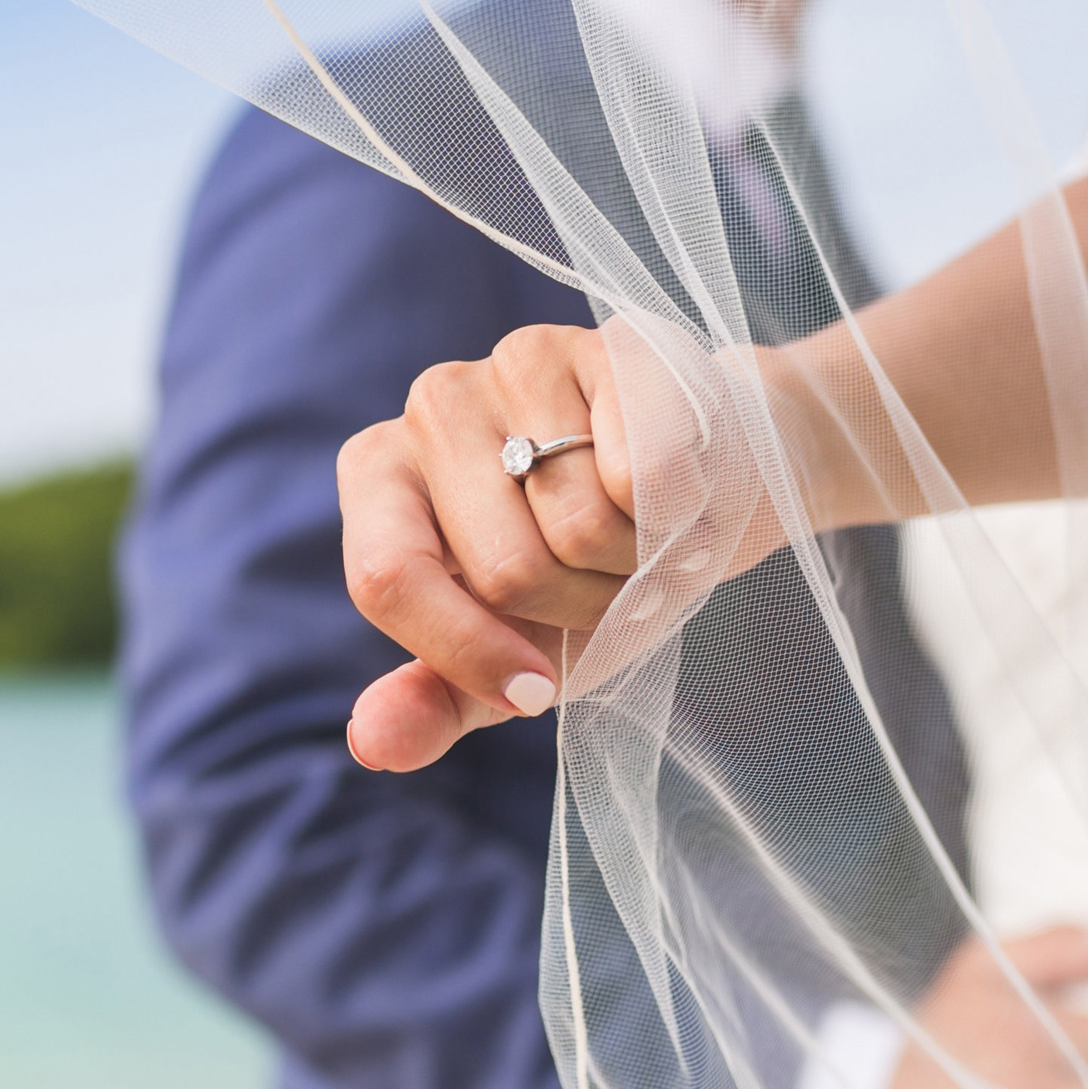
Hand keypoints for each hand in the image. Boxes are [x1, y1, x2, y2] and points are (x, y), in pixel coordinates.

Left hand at [340, 318, 786, 770]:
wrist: (715, 492)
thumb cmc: (600, 573)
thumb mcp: (517, 654)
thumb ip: (438, 698)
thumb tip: (373, 743)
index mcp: (379, 476)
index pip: (386, 576)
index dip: (468, 651)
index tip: (536, 691)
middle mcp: (430, 405)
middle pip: (504, 570)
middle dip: (581, 607)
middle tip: (616, 584)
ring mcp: (516, 362)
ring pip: (581, 526)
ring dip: (639, 564)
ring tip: (650, 536)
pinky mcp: (611, 345)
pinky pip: (646, 478)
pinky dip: (680, 512)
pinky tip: (683, 488)